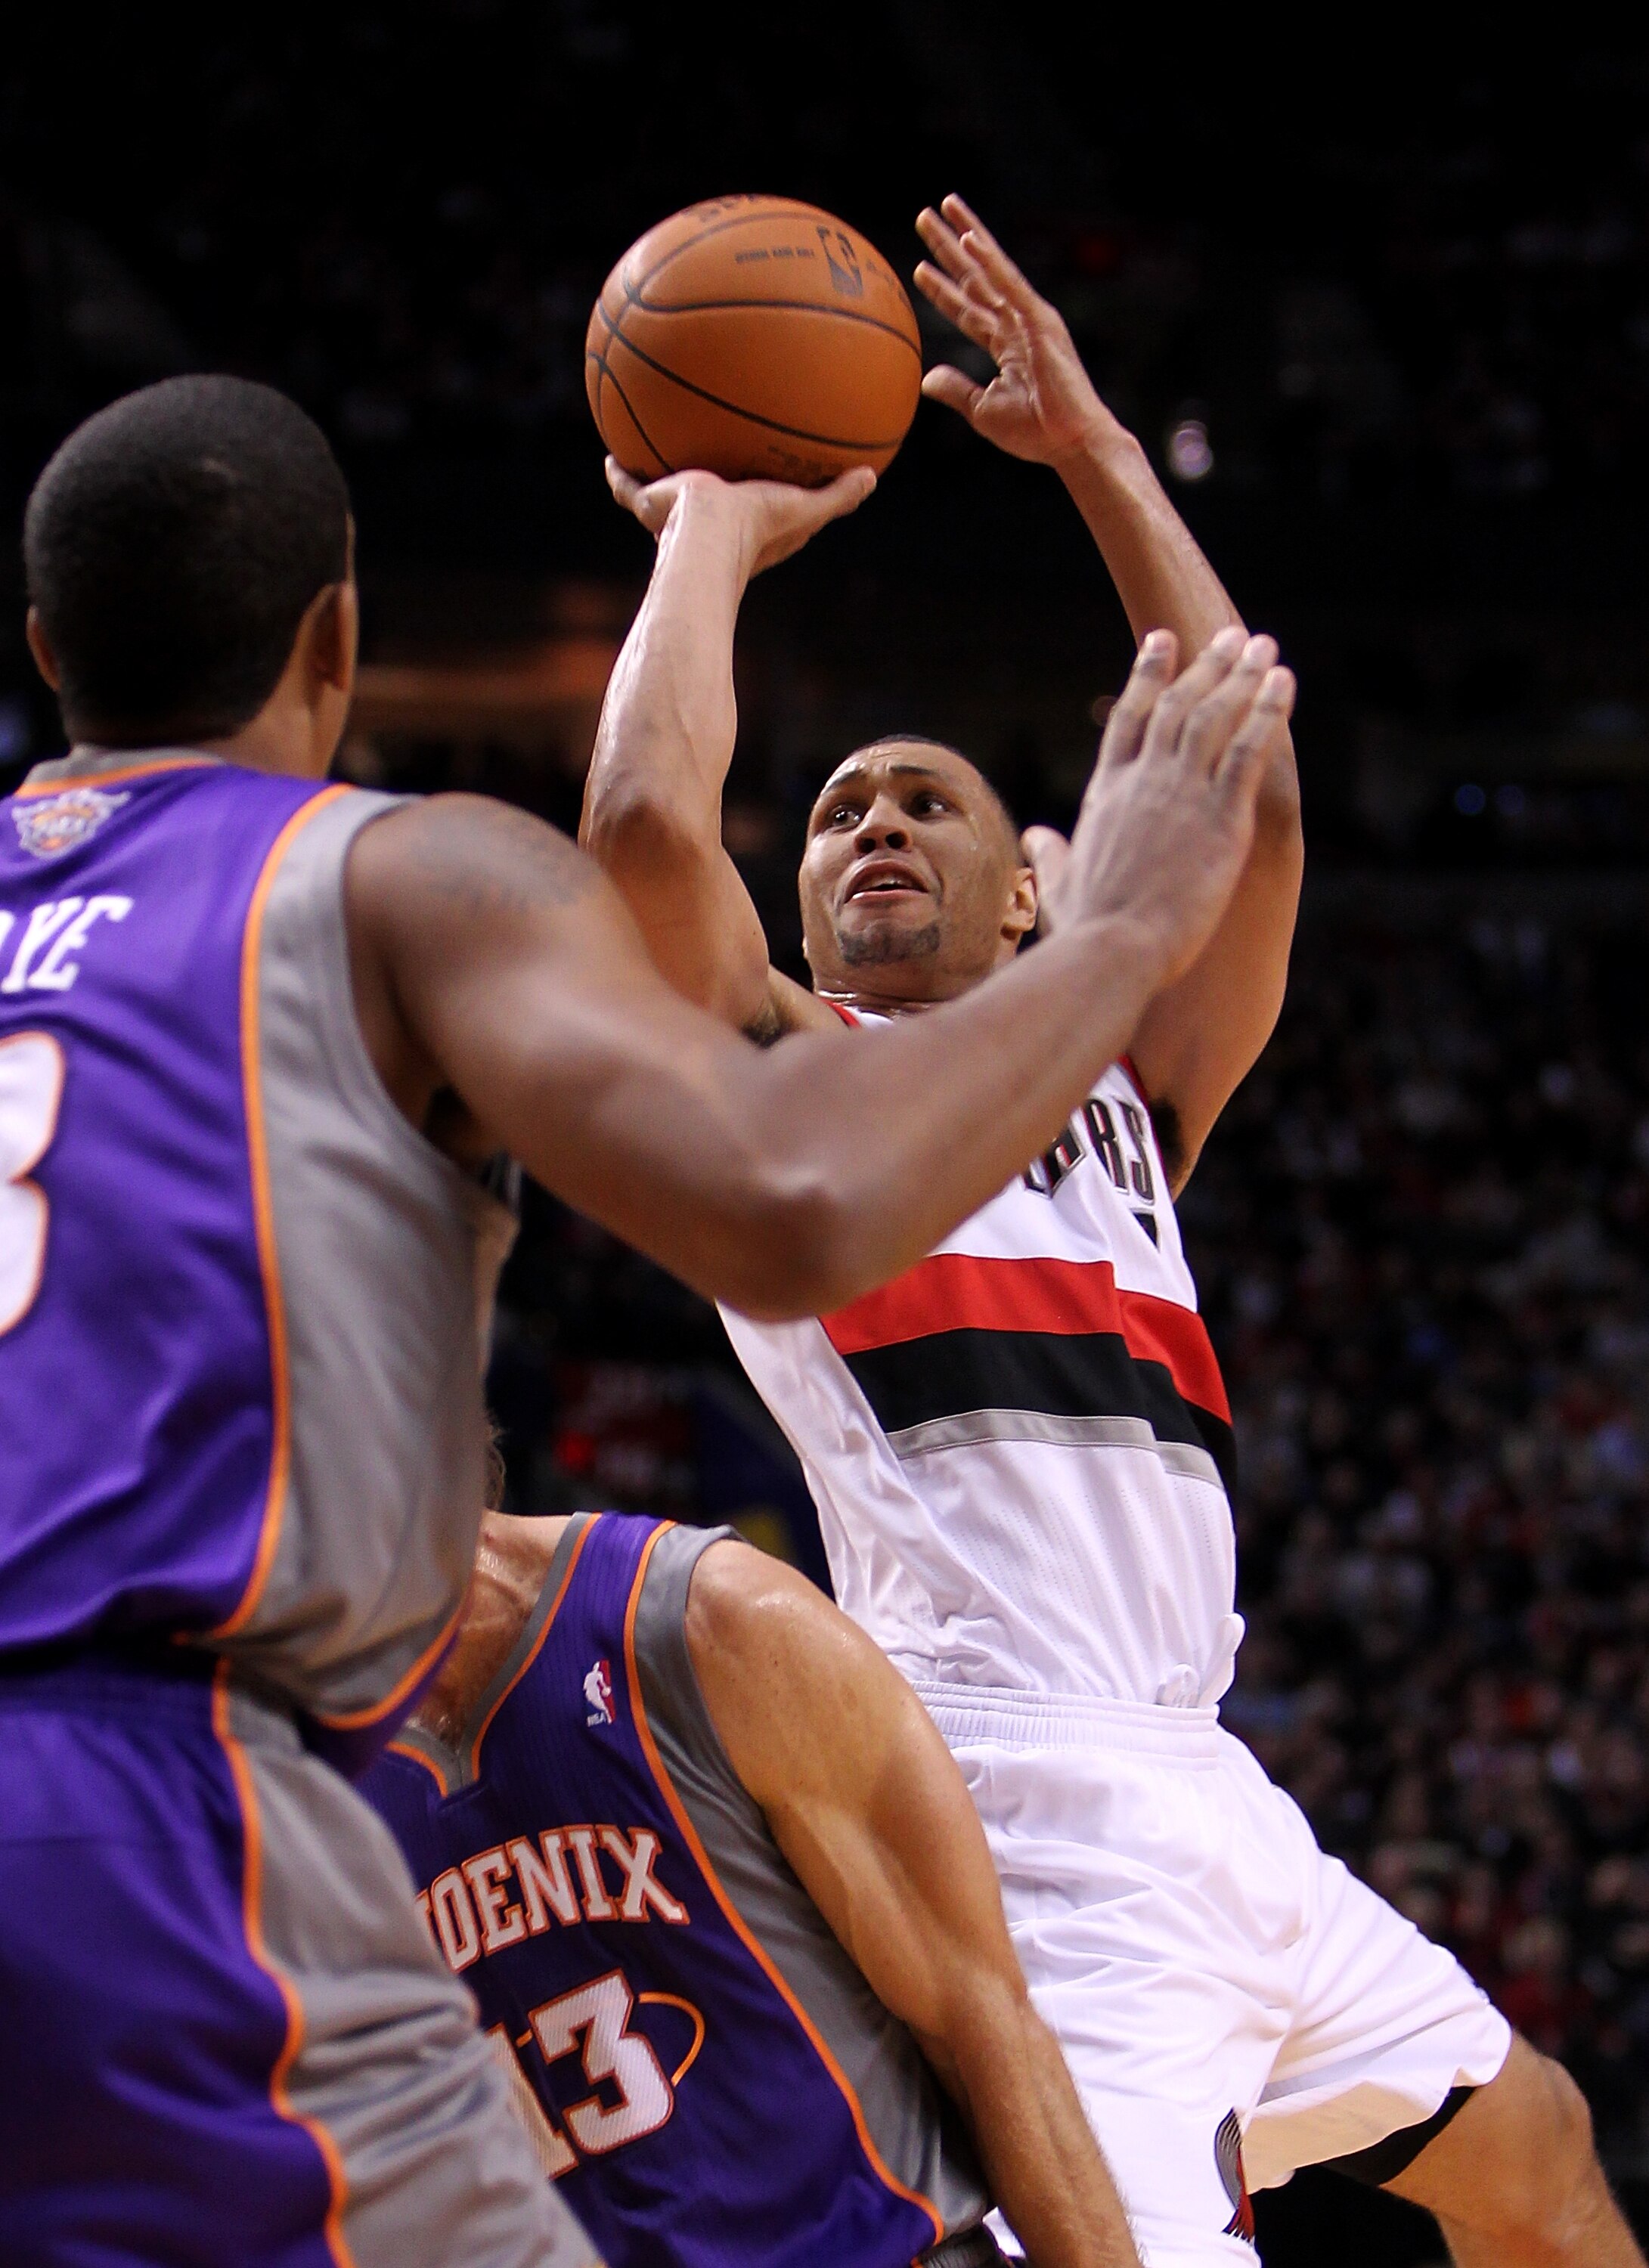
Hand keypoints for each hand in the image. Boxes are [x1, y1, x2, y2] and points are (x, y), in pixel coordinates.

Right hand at [605, 457, 875, 578]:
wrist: (709, 537)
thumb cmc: (758, 530)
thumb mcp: (805, 511)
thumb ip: (838, 496)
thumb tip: (873, 476)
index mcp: (741, 527)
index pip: (748, 514)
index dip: (756, 502)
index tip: (759, 489)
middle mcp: (704, 527)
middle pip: (700, 505)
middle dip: (699, 492)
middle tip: (702, 467)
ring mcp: (673, 518)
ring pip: (658, 498)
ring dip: (654, 483)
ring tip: (646, 455)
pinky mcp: (649, 506)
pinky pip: (627, 487)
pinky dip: (618, 474)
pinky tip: (610, 455)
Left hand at [914, 194, 1119, 467]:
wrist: (1071, 443)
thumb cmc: (1036, 433)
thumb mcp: (984, 410)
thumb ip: (956, 389)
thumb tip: (926, 378)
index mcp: (1007, 344)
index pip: (967, 309)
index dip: (943, 288)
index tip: (920, 267)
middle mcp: (1017, 323)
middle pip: (975, 278)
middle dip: (949, 248)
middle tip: (924, 216)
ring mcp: (1030, 318)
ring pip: (990, 269)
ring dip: (966, 236)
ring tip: (944, 207)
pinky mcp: (1041, 321)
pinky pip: (1010, 285)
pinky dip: (990, 261)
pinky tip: (969, 238)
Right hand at [1027, 628, 1295, 987]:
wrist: (1115, 947)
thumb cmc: (1087, 927)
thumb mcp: (1060, 884)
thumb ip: (1051, 854)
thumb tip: (1035, 837)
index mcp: (1107, 793)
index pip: (1129, 717)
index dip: (1148, 674)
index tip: (1163, 640)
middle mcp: (1145, 781)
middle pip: (1179, 704)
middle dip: (1207, 665)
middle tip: (1232, 637)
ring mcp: (1182, 794)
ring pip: (1215, 716)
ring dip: (1242, 676)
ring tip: (1263, 647)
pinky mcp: (1221, 816)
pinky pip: (1248, 749)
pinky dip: (1268, 711)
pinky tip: (1284, 684)